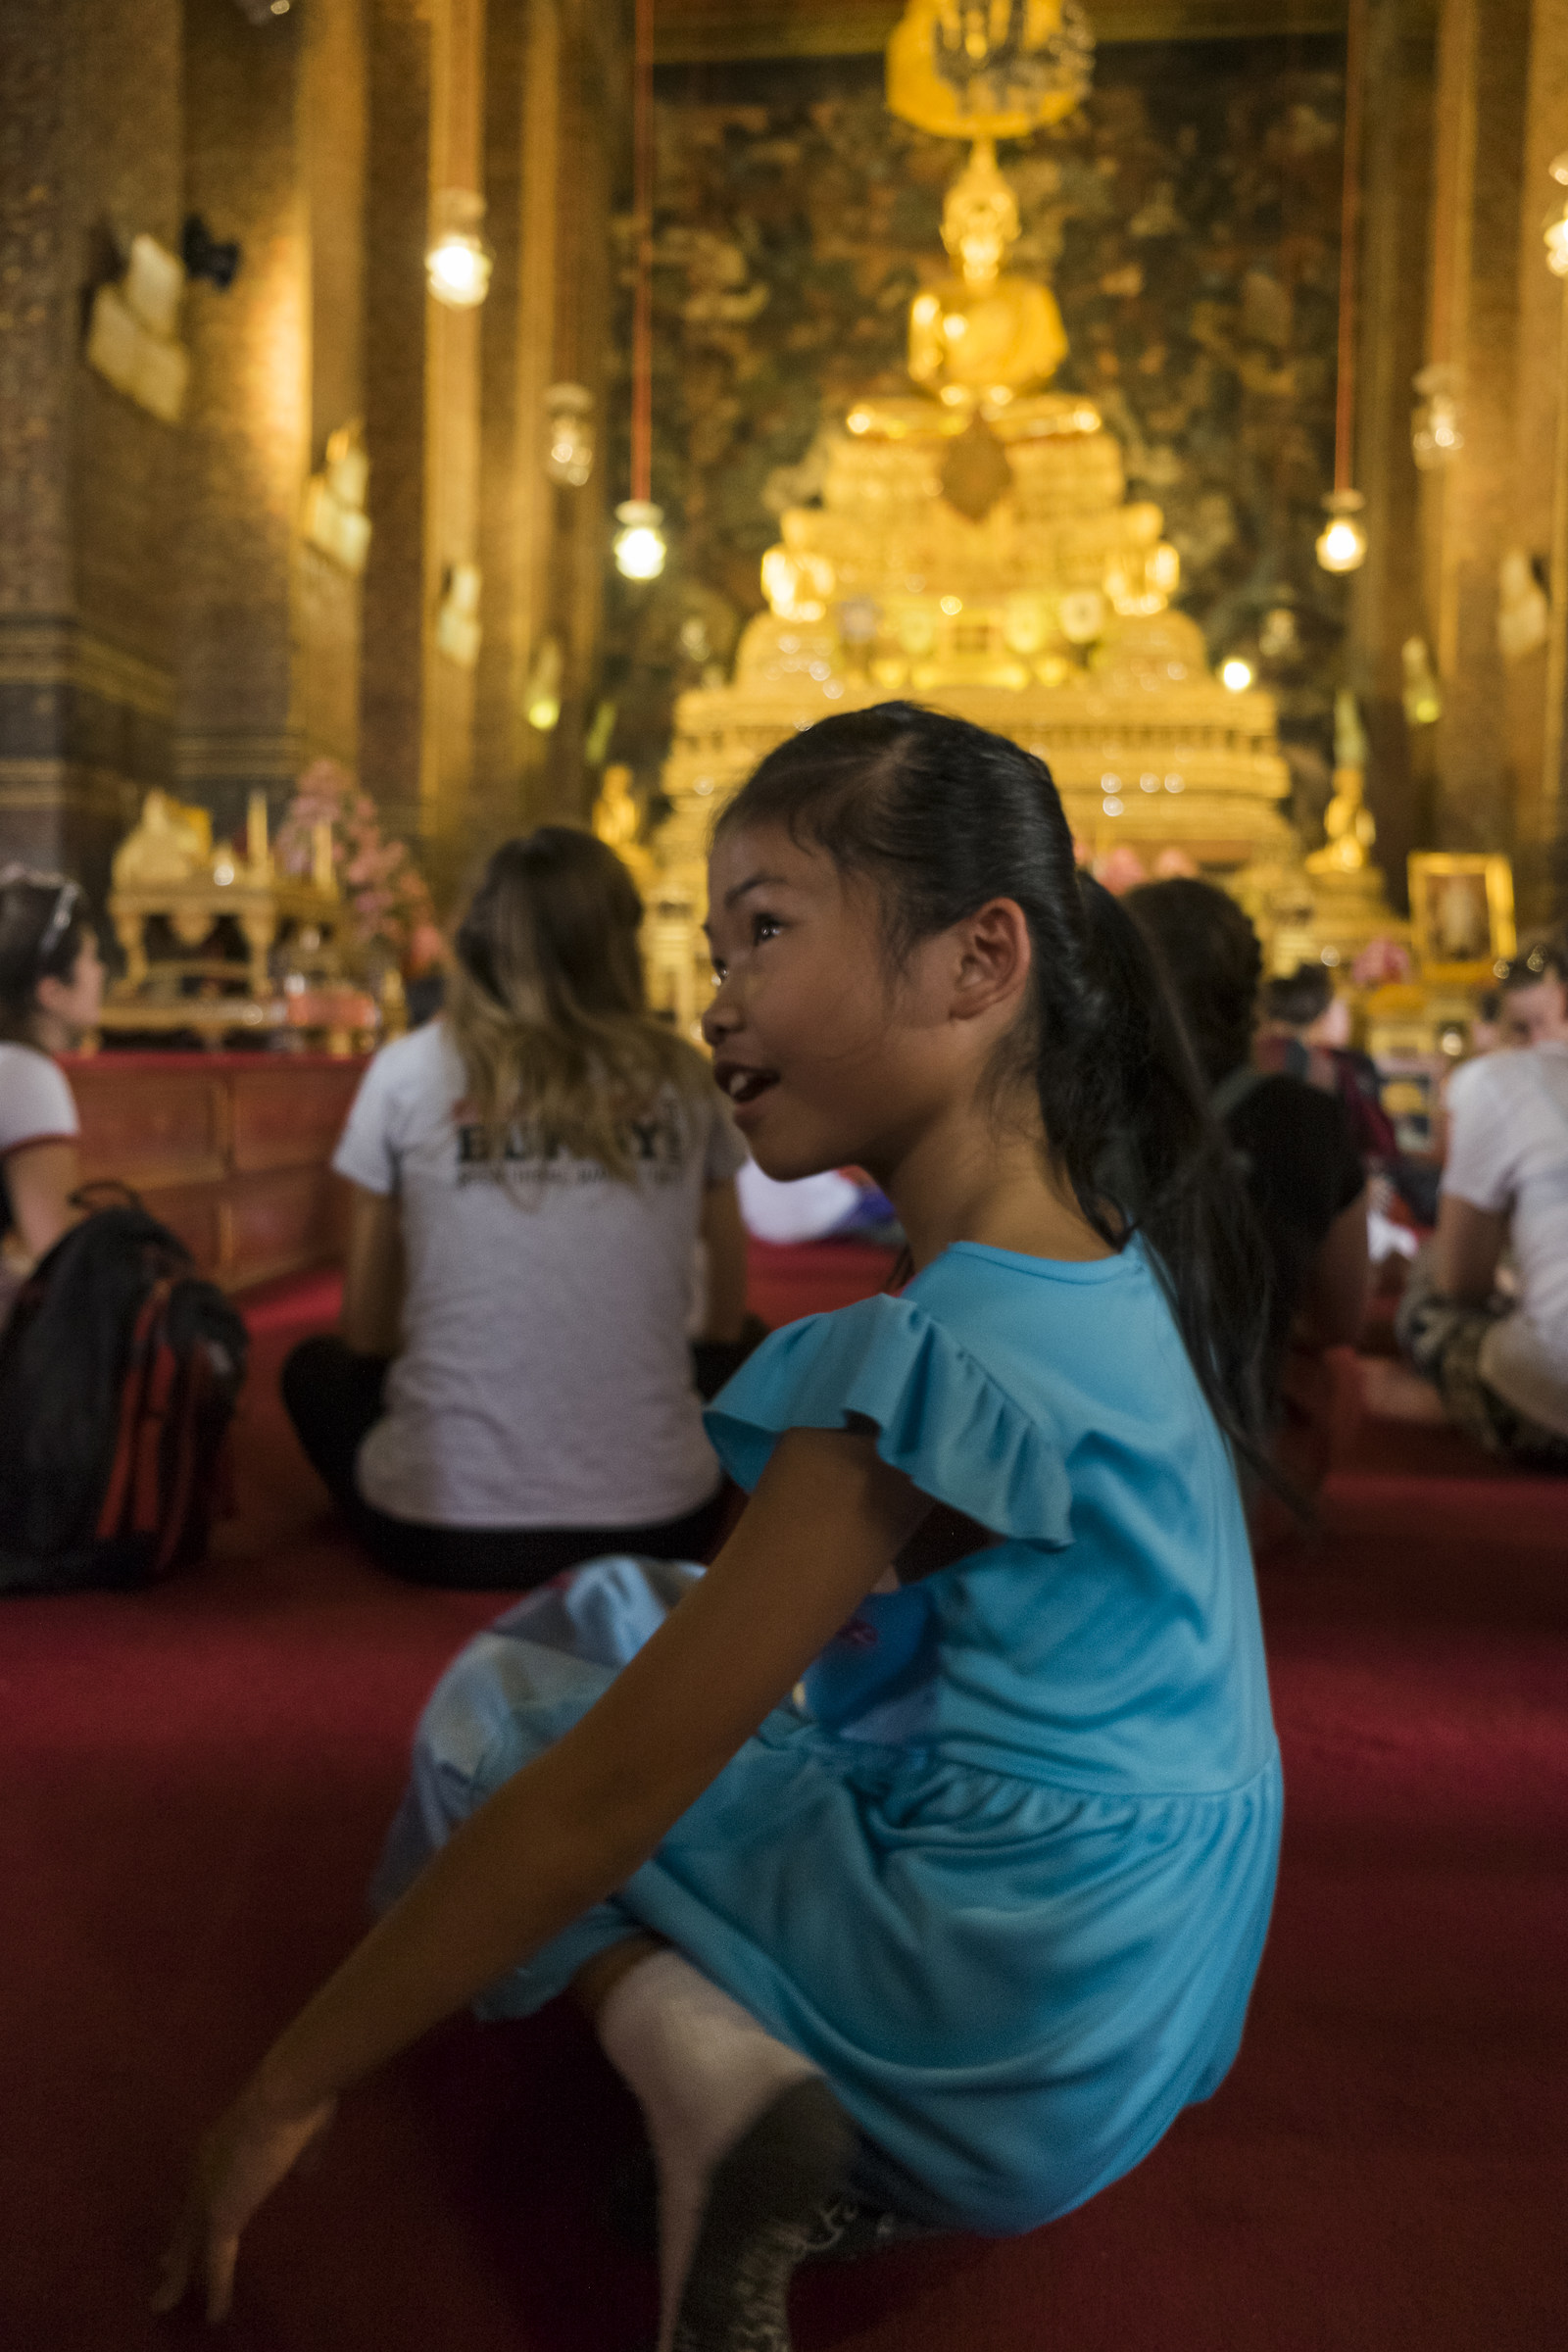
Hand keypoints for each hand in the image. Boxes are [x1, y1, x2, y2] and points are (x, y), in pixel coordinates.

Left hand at [152, 2087, 336, 2321]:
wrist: (285, 2095)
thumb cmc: (296, 2103)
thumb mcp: (303, 2133)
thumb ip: (303, 2155)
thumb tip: (307, 2173)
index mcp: (220, 2148)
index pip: (201, 2188)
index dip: (194, 2209)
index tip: (187, 2226)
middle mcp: (204, 2171)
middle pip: (185, 2218)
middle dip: (175, 2247)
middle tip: (163, 2272)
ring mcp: (208, 2194)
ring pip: (188, 2245)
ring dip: (178, 2276)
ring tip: (165, 2303)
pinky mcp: (221, 2216)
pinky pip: (216, 2262)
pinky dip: (217, 2290)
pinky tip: (216, 2314)